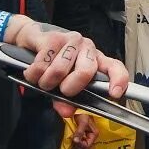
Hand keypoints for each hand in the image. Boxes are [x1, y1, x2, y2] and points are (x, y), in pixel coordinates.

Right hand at [9, 23, 129, 113]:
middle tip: (59, 89)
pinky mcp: (53, 37)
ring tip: (42, 79)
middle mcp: (88, 48)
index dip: (118, 80)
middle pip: (85, 73)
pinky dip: (33, 74)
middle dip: (68, 88)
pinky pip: (42, 65)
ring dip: (45, 82)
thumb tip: (66, 111)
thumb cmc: (51, 63)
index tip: (114, 94)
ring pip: (59, 71)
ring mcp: (72, 40)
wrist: (30, 38)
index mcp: (96, 60)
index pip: (115, 67)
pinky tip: (32, 71)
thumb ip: (65, 100)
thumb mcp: (61, 84)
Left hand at [70, 112, 99, 148]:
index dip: (81, 145)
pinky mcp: (80, 137)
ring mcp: (85, 138)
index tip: (74, 142)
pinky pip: (78, 144)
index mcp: (94, 134)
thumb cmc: (83, 114)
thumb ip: (80, 132)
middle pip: (85, 148)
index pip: (87, 144)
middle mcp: (90, 138)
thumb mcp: (83, 122)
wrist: (78, 109)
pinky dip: (74, 147)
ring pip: (82, 148)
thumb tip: (75, 141)